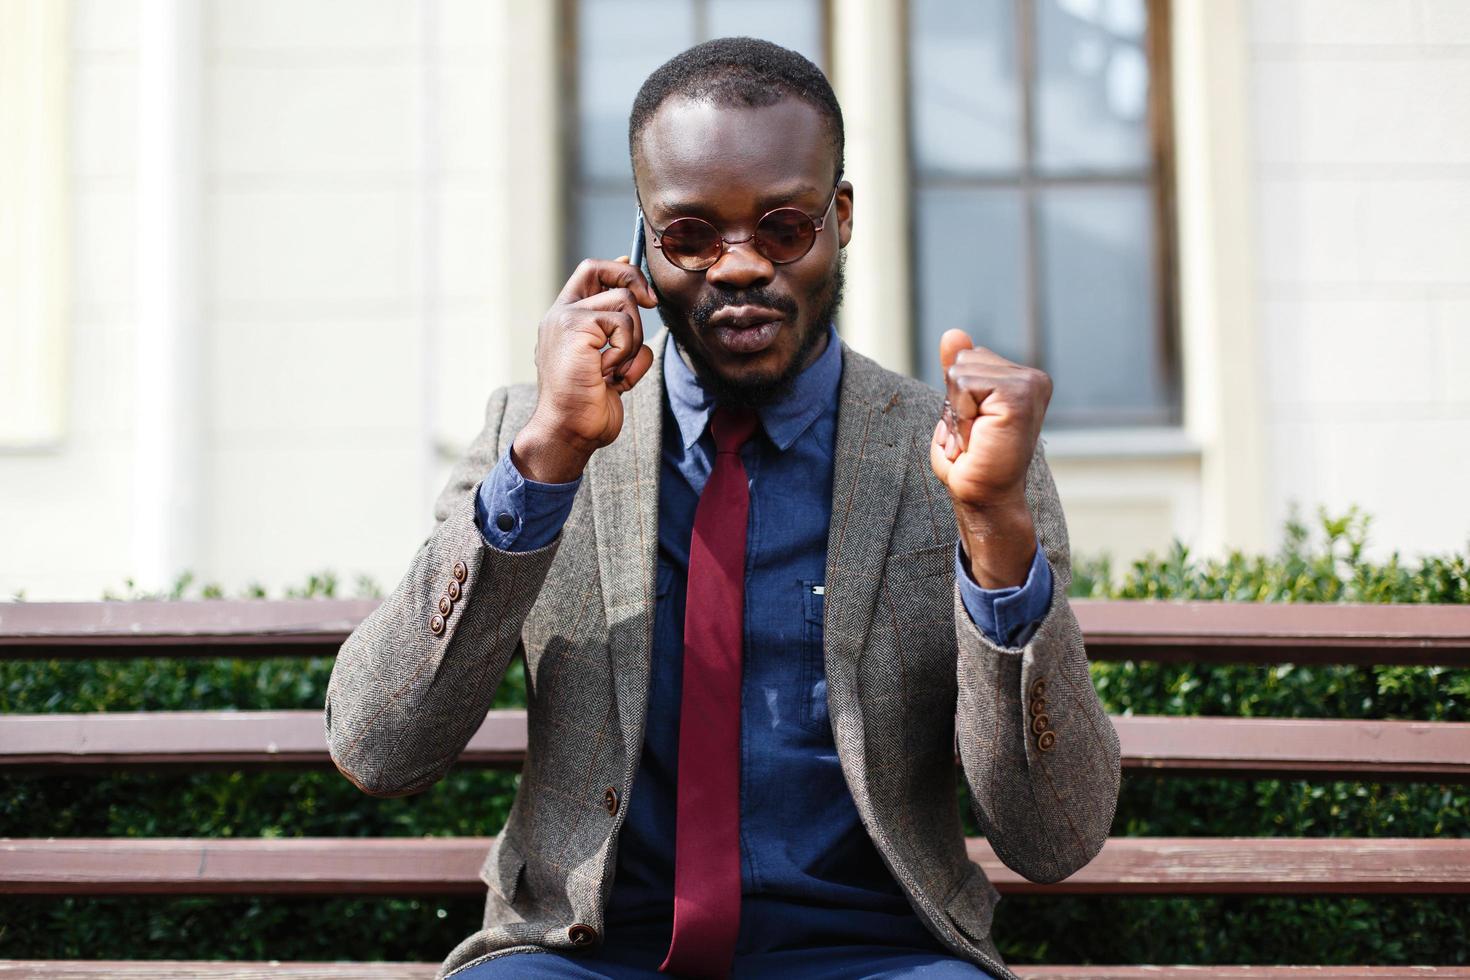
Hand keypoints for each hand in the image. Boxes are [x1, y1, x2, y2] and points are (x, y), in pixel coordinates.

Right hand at [513, 257, 657, 482]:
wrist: (568, 431)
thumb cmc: (589, 405)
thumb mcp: (610, 363)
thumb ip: (619, 333)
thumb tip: (641, 298)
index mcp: (566, 320)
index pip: (591, 272)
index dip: (620, 269)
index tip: (643, 289)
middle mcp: (562, 314)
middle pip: (606, 272)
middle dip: (635, 285)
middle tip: (650, 305)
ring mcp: (566, 319)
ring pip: (624, 303)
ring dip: (633, 340)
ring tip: (615, 369)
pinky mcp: (575, 327)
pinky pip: (624, 326)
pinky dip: (627, 354)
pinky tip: (609, 375)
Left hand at [929, 330, 1050, 587]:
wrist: (985, 499)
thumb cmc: (972, 463)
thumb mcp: (958, 409)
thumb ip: (957, 370)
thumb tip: (953, 333)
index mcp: (1022, 379)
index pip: (967, 358)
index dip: (957, 396)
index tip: (975, 428)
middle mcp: (1032, 378)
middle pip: (963, 359)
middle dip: (955, 401)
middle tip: (974, 436)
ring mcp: (1030, 384)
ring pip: (962, 370)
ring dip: (957, 410)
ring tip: (976, 439)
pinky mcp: (1020, 395)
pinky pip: (966, 384)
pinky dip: (961, 414)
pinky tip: (979, 437)